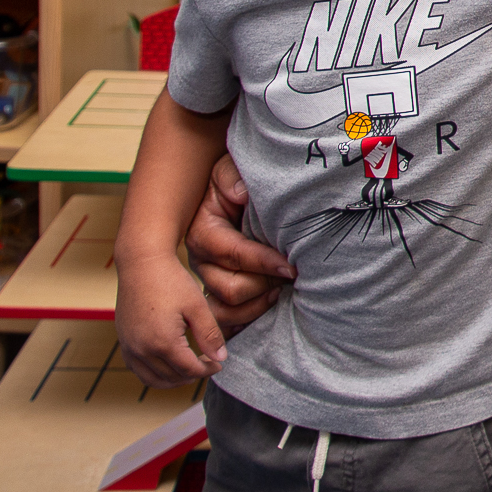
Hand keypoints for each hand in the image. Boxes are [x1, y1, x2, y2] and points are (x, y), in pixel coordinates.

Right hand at [116, 253, 226, 387]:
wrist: (141, 263)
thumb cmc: (171, 281)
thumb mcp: (197, 307)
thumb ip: (210, 336)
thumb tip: (221, 359)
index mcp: (163, 342)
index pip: (190, 370)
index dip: (208, 370)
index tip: (219, 363)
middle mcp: (142, 349)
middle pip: (172, 377)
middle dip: (193, 375)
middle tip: (208, 365)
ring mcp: (129, 346)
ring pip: (152, 379)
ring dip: (173, 379)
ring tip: (191, 369)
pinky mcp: (123, 340)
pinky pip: (138, 369)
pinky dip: (154, 374)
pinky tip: (169, 364)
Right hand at [184, 154, 292, 333]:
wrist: (232, 194)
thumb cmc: (234, 183)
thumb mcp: (228, 170)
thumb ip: (232, 178)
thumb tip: (242, 194)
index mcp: (203, 232)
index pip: (232, 254)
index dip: (263, 262)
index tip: (290, 266)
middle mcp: (201, 261)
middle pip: (229, 288)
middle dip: (263, 283)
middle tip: (290, 276)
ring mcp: (207, 280)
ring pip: (226, 310)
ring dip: (257, 304)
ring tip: (280, 290)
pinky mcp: (216, 294)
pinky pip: (225, 320)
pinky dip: (247, 317)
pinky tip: (270, 302)